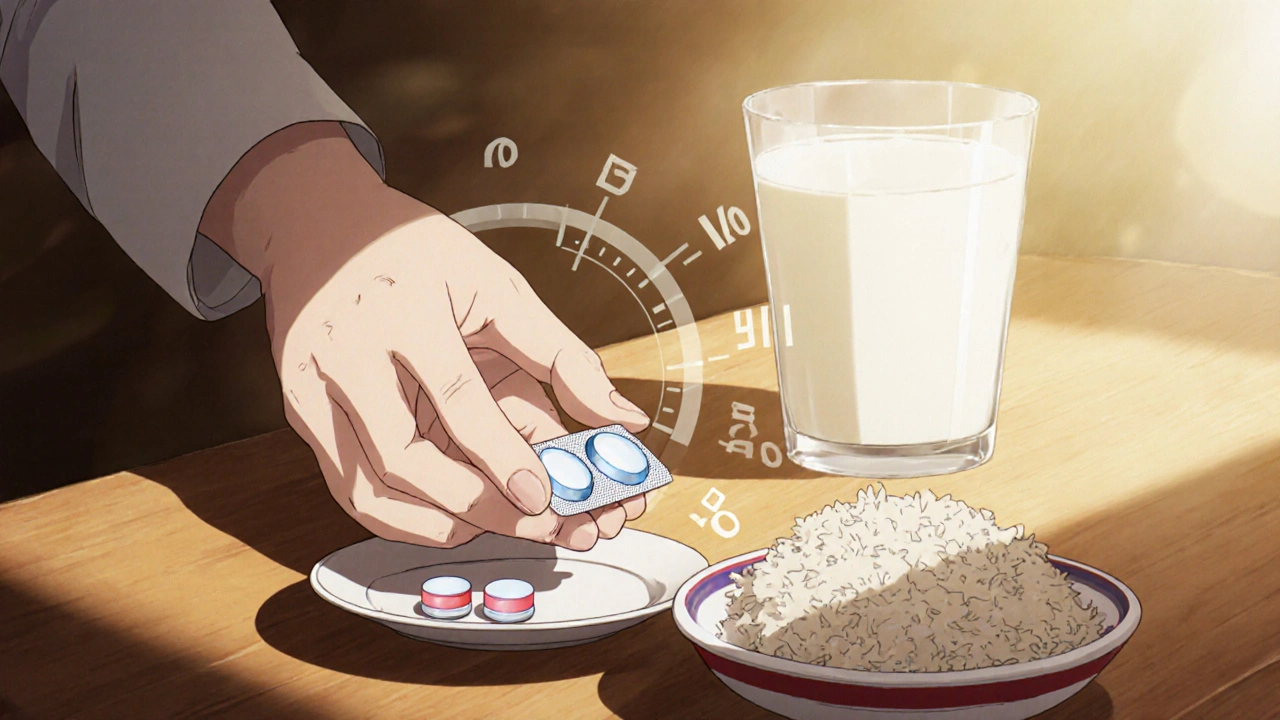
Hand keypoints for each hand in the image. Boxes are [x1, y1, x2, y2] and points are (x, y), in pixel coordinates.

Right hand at [199, 123, 650, 549]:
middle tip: (537, 526)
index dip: (501, 454)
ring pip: (369, 491)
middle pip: (404, 459)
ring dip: (440, 524)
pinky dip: (405, 518)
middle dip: (476, 505)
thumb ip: (561, 355)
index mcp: (402, 310)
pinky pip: (351, 490)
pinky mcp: (303, 417)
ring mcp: (314, 391)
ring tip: (503, 529)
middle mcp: (346, 354)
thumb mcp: (498, 285)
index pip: (454, 397)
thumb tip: (622, 419)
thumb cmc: (417, 254)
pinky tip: (454, 521)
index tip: (543, 496)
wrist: (322, 229)